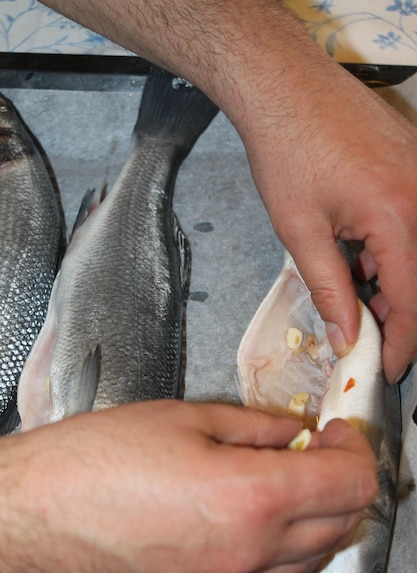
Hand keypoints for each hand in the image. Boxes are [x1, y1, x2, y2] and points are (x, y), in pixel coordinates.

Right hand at [0, 400, 376, 572]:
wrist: (36, 512)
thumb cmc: (102, 455)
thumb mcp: (187, 418)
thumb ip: (257, 427)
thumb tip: (297, 433)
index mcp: (250, 499)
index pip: (349, 484)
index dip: (355, 450)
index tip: (337, 430)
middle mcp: (248, 554)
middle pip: (340, 525)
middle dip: (344, 481)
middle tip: (319, 448)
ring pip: (312, 557)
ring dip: (320, 516)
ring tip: (292, 477)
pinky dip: (286, 543)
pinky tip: (257, 510)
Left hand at [225, 30, 416, 383]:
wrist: (285, 86)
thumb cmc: (286, 153)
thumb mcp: (302, 231)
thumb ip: (330, 289)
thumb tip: (346, 336)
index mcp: (401, 217)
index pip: (412, 301)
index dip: (400, 343)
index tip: (384, 369)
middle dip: (397, 315)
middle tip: (365, 336)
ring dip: (392, 281)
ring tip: (354, 292)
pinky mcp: (415, 165)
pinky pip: (413, 223)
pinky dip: (391, 249)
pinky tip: (360, 255)